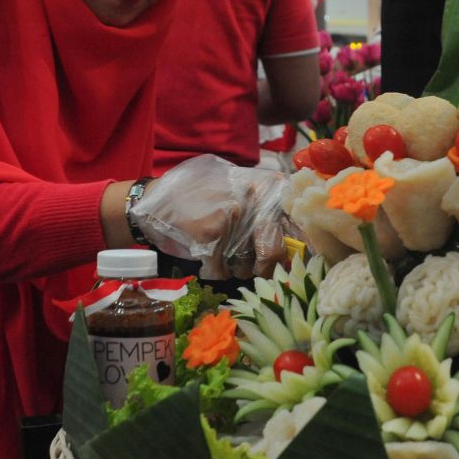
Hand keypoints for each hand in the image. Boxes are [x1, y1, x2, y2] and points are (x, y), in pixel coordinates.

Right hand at [129, 154, 287, 278]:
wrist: (156, 198)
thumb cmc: (202, 198)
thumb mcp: (241, 193)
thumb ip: (270, 214)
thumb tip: (297, 247)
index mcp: (268, 187)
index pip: (298, 224)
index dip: (301, 250)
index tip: (300, 264)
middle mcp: (254, 199)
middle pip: (273, 253)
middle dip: (265, 269)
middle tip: (256, 269)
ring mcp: (233, 216)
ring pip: (247, 266)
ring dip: (237, 269)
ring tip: (223, 252)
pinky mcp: (211, 233)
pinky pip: (222, 271)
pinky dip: (214, 271)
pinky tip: (206, 256)